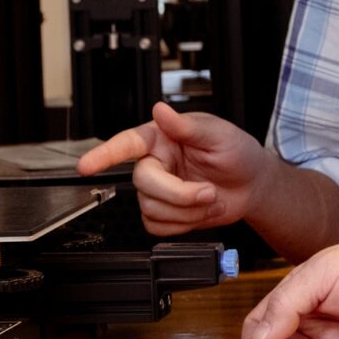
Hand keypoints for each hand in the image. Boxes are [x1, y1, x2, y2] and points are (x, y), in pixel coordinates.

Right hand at [76, 101, 269, 236]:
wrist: (252, 185)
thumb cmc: (237, 152)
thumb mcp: (218, 134)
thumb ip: (187, 126)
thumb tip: (161, 110)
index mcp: (162, 138)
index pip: (127, 144)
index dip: (104, 154)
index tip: (86, 165)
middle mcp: (155, 163)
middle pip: (143, 184)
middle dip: (179, 194)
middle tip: (208, 191)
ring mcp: (158, 190)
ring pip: (150, 209)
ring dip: (187, 211)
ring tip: (210, 198)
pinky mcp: (165, 213)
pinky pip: (158, 228)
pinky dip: (185, 225)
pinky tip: (202, 211)